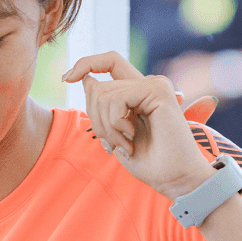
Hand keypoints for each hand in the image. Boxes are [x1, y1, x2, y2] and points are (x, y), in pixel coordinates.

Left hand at [62, 51, 216, 200]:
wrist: (175, 179)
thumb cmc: (149, 163)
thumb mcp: (115, 133)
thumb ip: (103, 106)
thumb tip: (84, 79)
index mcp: (138, 92)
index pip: (108, 62)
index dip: (85, 64)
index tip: (66, 79)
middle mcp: (148, 84)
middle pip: (97, 85)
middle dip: (95, 118)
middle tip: (112, 144)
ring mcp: (155, 85)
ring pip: (103, 94)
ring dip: (107, 127)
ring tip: (124, 145)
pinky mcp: (159, 90)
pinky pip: (117, 99)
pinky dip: (116, 124)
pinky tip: (131, 138)